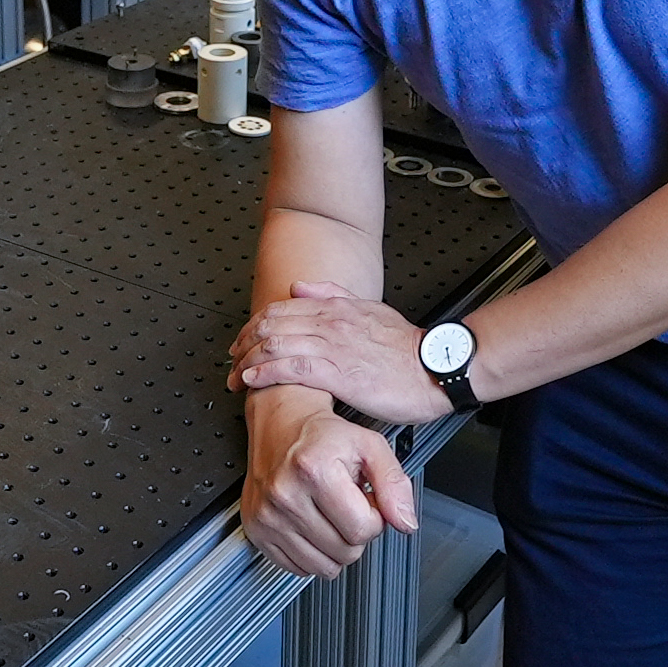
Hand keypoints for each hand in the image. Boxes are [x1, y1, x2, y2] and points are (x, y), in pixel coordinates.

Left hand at [227, 282, 448, 424]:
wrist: (435, 368)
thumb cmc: (406, 348)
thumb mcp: (369, 309)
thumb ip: (332, 295)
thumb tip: (298, 286)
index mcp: (335, 308)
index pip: (280, 310)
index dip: (254, 325)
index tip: (242, 341)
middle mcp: (330, 323)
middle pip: (271, 326)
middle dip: (244, 344)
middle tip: (231, 360)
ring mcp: (334, 347)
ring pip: (277, 345)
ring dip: (248, 361)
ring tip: (235, 375)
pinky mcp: (340, 373)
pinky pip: (293, 368)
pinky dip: (267, 372)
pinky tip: (254, 379)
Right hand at [240, 386, 416, 577]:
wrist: (281, 422)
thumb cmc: (323, 435)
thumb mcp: (370, 446)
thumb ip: (394, 484)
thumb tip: (405, 522)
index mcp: (314, 470)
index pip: (363, 529)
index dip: (374, 518)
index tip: (364, 500)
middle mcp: (285, 493)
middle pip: (345, 551)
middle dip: (354, 532)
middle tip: (345, 504)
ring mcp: (266, 515)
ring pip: (322, 567)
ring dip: (334, 546)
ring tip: (328, 514)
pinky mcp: (255, 529)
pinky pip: (297, 568)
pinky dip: (311, 553)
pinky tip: (310, 524)